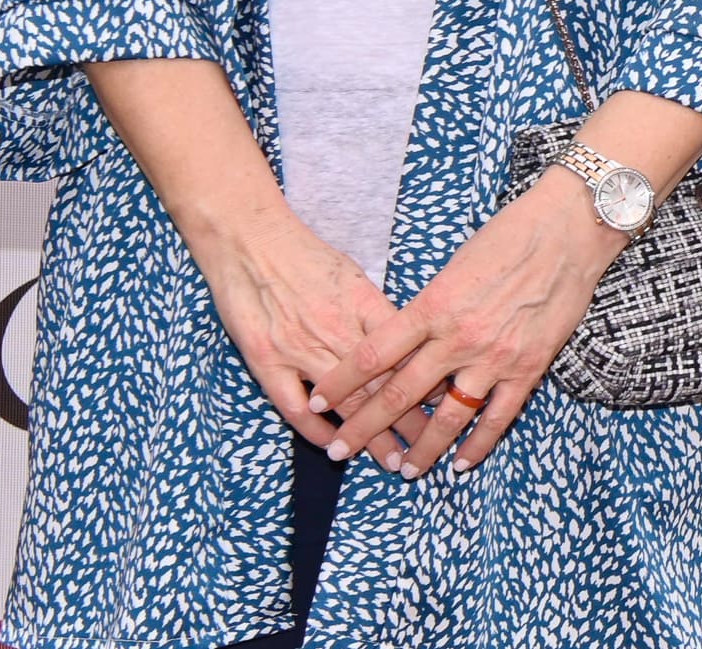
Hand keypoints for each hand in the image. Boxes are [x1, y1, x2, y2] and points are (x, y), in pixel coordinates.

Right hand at [187, 208, 409, 458]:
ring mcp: (299, 349)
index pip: (406, 352)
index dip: (430, 380)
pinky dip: (315, 430)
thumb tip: (412, 338)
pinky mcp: (265, 362)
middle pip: (382, 383)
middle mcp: (335, 329)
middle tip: (431, 447)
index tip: (452, 402)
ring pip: (346, 402)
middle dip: (410, 420)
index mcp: (362, 304)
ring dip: (372, 435)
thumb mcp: (352, 274)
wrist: (249, 241)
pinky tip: (333, 447)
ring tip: (393, 460)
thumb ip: (376, 310)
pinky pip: (294, 407)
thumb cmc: (304, 254)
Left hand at [325, 173, 623, 478]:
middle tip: (340, 450)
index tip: (318, 401)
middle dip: (364, 426)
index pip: (372, 355)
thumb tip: (409, 341)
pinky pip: (497, 418)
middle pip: (398, 394)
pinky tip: (461, 463)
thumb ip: (430, 308)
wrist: (569, 228)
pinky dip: (477, 445)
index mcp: (433, 306)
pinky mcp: (528, 367)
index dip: (339, 382)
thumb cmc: (510, 235)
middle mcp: (458, 337)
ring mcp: (494, 356)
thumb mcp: (455, 266)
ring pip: (447, 417)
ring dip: (421, 449)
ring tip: (403, 470)